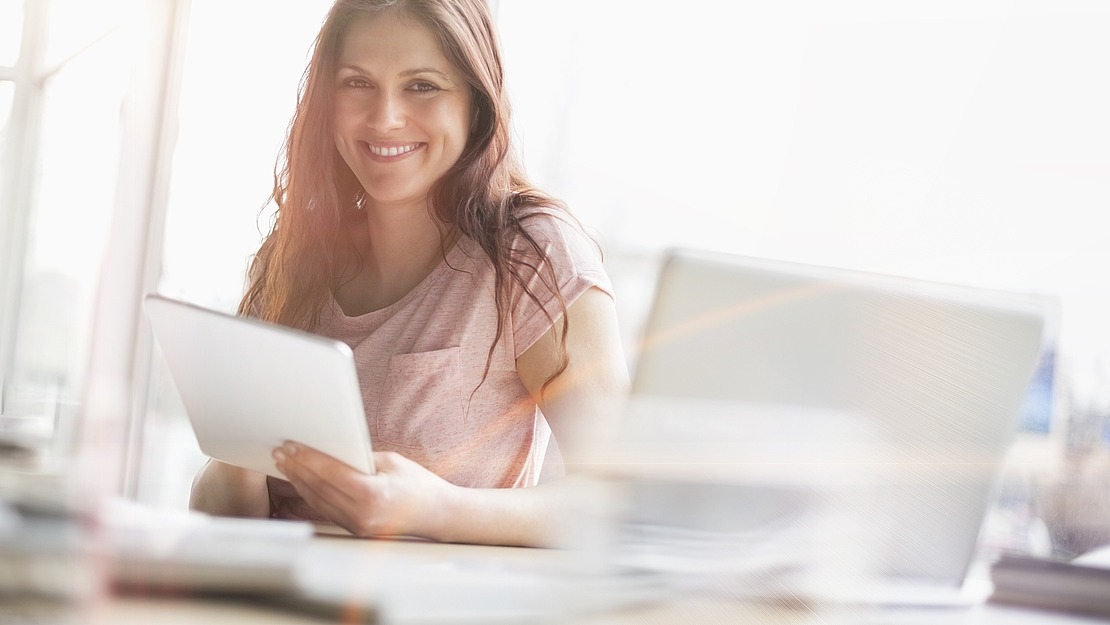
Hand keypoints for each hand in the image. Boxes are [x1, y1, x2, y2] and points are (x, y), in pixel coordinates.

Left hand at [272, 442, 457, 538]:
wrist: (437, 514)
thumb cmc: (419, 485)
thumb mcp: (392, 462)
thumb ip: (360, 458)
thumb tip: (331, 449)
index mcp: (373, 495)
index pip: (331, 474)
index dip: (308, 459)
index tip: (291, 446)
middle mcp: (362, 515)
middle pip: (320, 488)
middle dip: (298, 468)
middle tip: (280, 452)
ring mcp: (357, 525)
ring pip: (318, 500)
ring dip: (299, 481)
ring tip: (285, 464)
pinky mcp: (355, 529)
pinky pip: (326, 509)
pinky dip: (311, 493)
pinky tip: (301, 481)